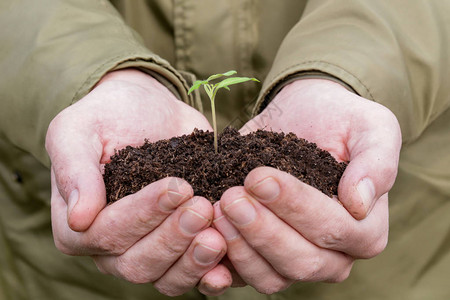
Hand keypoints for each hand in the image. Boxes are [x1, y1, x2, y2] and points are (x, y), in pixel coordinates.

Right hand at [46, 69, 230, 295]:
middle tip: (202, 207)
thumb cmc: (109, 116)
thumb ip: (74, 170)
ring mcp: (147, 251)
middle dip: (172, 238)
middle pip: (137, 263)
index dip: (143, 215)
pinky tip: (228, 264)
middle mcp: (110, 248)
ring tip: (218, 235)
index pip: (107, 233)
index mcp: (78, 225)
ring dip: (193, 260)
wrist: (149, 111)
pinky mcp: (179, 248)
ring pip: (166, 278)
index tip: (177, 187)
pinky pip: (192, 275)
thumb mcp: (78, 130)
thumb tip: (79, 218)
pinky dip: (210, 273)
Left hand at [212, 79, 400, 292]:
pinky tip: (204, 239)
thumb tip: (359, 203)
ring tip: (216, 210)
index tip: (259, 178)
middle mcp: (333, 255)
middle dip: (263, 230)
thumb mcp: (372, 127)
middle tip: (231, 197)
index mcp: (365, 230)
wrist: (304, 116)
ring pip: (271, 277)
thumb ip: (376, 163)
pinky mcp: (261, 255)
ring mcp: (294, 259)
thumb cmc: (340, 120)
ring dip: (240, 248)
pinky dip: (222, 264)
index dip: (296, 207)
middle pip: (301, 261)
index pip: (333, 230)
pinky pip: (242, 275)